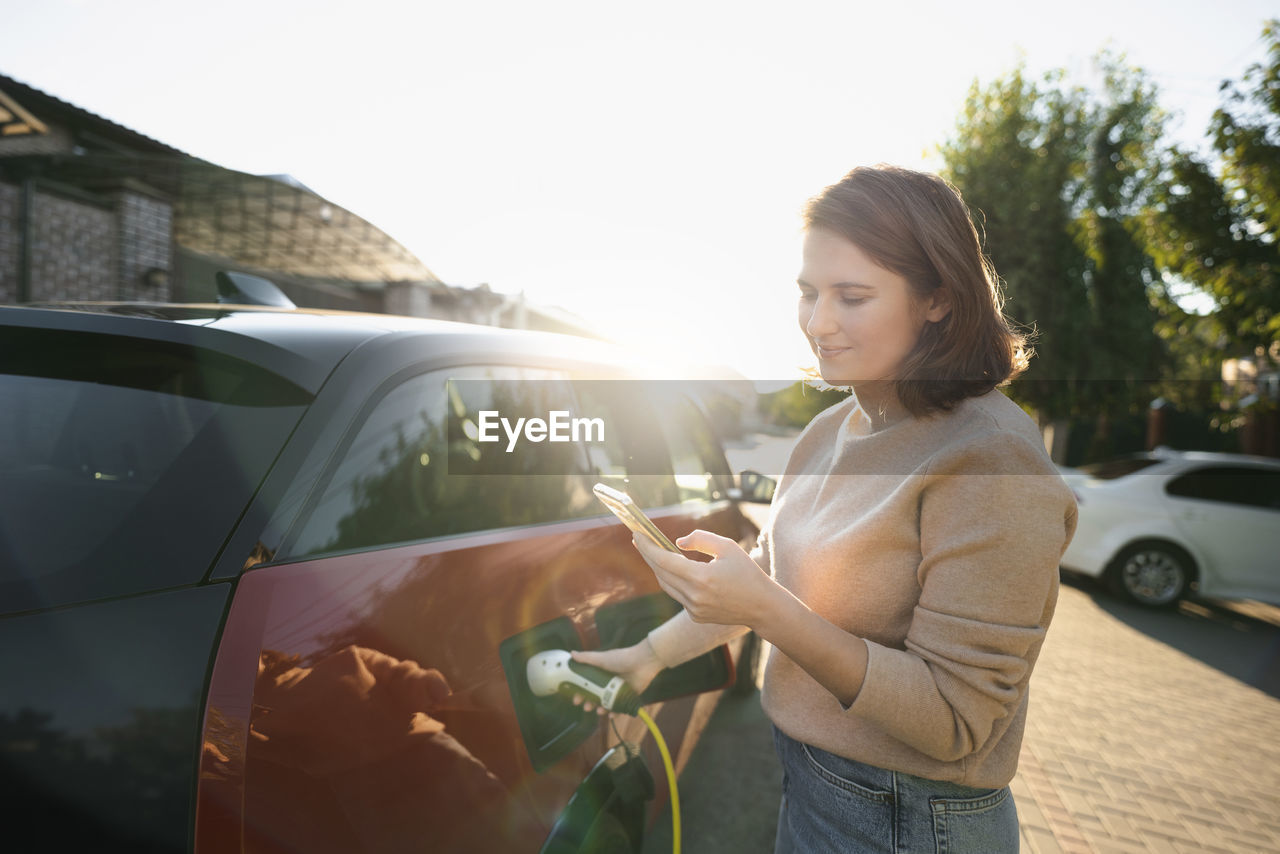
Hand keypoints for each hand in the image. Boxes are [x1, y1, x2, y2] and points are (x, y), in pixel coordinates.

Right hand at [568, 640, 663, 715]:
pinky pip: (619, 708)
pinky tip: (611, 715)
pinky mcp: (627, 697)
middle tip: (586, 707)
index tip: (575, 699)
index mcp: (601, 674)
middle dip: (589, 703)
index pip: (587, 686)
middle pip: (595, 697)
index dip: (580, 693)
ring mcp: (618, 691)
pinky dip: (615, 713)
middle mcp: (608, 683)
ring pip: (606, 704)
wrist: (643, 662)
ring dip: (601, 709)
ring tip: (599, 711)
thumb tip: (571, 654)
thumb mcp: (602, 658)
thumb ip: (587, 658)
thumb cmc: (622, 658)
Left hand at [634, 530, 776, 628]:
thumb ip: (700, 539)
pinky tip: (672, 569)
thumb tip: (677, 543)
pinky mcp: (695, 616)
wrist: (762, 607)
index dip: (647, 546)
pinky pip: (677, 595)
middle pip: (660, 572)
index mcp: (702, 577)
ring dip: (657, 568)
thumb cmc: (747, 573)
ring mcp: (694, 609)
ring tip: (652, 552)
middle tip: (639, 540)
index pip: (664, 560)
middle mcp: (694, 596)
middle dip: (647, 554)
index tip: (636, 534)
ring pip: (666, 585)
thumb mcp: (727, 547)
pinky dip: (672, 581)